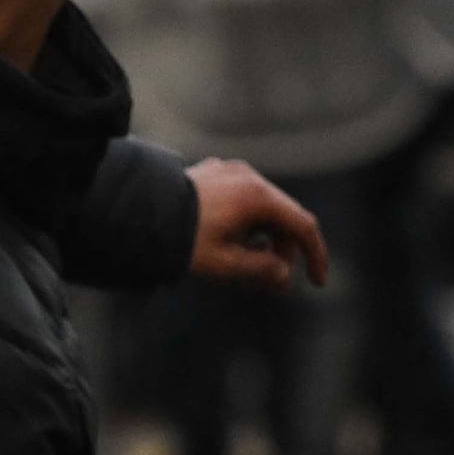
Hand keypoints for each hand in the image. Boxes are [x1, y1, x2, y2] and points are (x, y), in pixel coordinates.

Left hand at [189, 159, 329, 291]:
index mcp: (257, 196)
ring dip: (263, 238)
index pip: (303, 225)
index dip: (315, 256)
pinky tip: (230, 243)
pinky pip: (242, 199)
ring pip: (262, 208)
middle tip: (270, 282)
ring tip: (246, 266)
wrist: (137, 210)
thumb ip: (262, 269)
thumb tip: (284, 273)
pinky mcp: (213, 172)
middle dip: (282, 251)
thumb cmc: (181, 239)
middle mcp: (248, 176)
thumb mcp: (225, 264)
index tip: (317, 283)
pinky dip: (246, 223)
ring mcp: (230, 171)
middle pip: (282, 217)